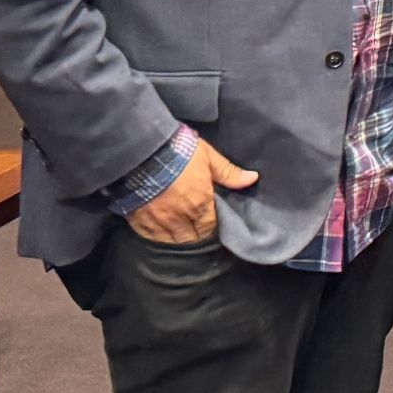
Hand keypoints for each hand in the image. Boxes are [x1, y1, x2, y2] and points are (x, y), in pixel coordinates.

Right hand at [127, 140, 257, 244]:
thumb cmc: (178, 151)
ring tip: (181, 230)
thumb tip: (253, 179)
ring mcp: (159, 222)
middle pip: (193, 238)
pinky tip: (161, 230)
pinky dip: (159, 236)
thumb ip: (229, 173)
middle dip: (197, 234)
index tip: (211, 222)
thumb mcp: (208, 157)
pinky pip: (153, 238)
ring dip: (179, 238)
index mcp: (200, 204)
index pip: (211, 227)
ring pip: (173, 241)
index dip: (212, 226)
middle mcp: (181, 218)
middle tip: (197, 227)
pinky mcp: (140, 222)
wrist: (141, 150)